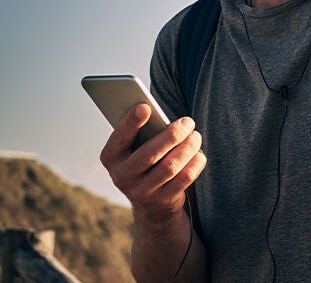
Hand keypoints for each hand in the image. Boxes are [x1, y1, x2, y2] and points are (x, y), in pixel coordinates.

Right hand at [100, 104, 205, 221]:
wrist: (151, 203)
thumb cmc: (145, 160)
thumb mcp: (136, 148)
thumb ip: (144, 133)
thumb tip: (161, 115)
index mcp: (111, 158)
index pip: (120, 138)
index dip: (131, 123)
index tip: (145, 107)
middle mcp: (122, 177)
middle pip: (149, 154)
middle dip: (172, 135)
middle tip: (188, 122)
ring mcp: (142, 192)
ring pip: (170, 167)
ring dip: (187, 148)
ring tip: (196, 136)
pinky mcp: (163, 200)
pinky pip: (183, 179)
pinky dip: (194, 163)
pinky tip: (199, 153)